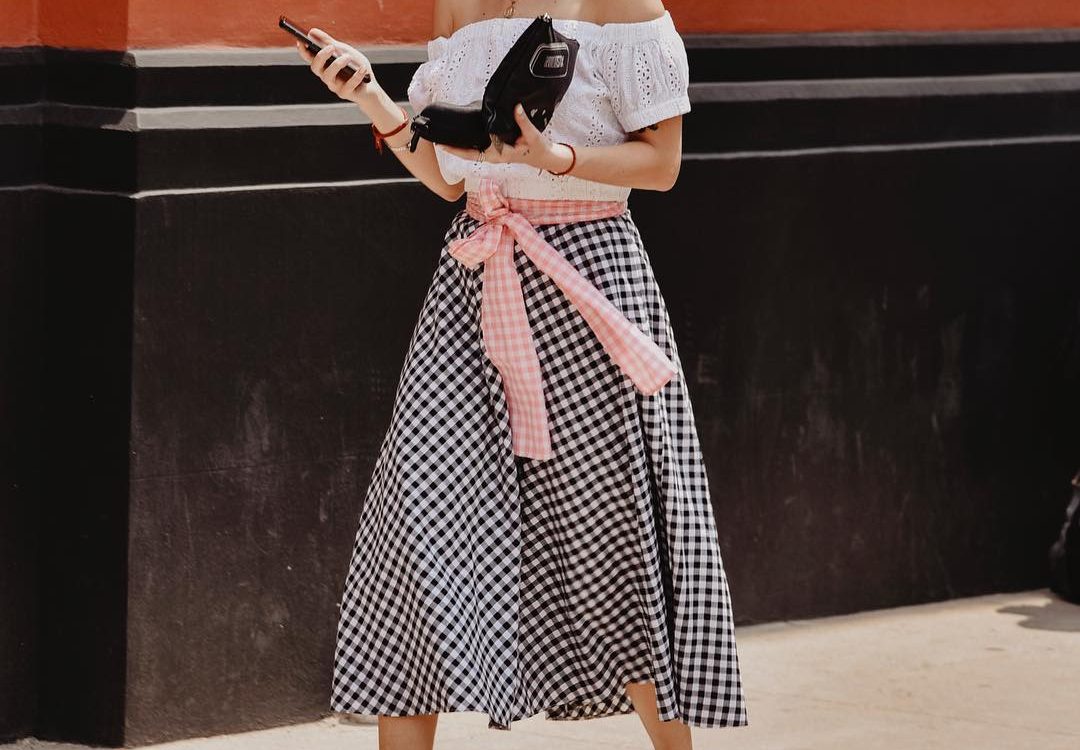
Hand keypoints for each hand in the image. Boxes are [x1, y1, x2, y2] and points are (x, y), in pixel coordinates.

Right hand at [295, 27, 377, 104]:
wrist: (371, 87)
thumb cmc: (355, 67)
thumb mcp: (344, 51)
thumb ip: (329, 42)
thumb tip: (311, 32)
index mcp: (324, 65)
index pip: (309, 58)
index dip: (303, 51)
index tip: (301, 41)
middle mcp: (326, 76)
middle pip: (316, 68)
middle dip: (321, 56)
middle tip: (331, 47)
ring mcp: (334, 86)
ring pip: (329, 76)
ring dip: (338, 64)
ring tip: (348, 57)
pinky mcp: (345, 94)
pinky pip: (348, 86)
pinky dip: (356, 76)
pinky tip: (362, 68)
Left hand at [440, 103, 571, 172]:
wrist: (545, 156)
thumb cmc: (538, 149)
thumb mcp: (532, 135)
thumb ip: (523, 121)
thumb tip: (515, 107)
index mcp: (498, 154)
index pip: (472, 154)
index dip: (456, 150)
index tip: (442, 145)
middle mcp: (493, 155)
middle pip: (467, 153)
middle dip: (453, 147)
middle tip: (436, 139)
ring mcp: (494, 153)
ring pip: (472, 150)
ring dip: (459, 144)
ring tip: (446, 135)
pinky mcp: (497, 148)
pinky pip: (479, 146)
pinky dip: (469, 142)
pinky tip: (462, 134)